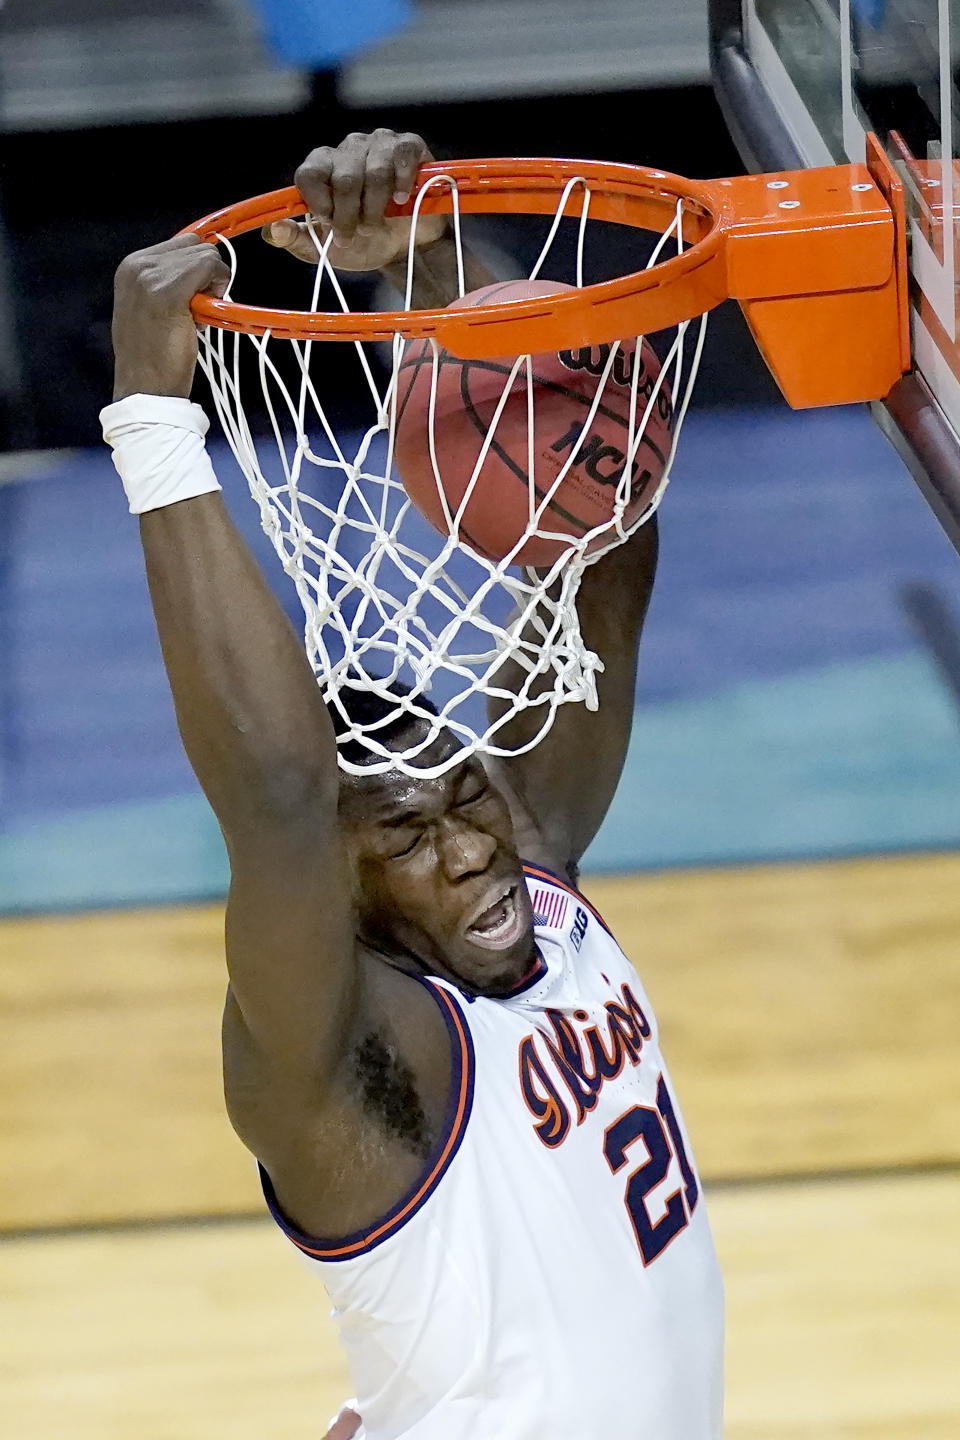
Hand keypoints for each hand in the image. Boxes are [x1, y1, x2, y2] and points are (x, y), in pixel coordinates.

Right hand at [111, 234, 229, 400]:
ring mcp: (151, 275)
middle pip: (195, 244)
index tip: (190, 298)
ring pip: (207, 254)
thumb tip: (200, 265)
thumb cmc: (153, 355)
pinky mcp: (169, 291)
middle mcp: (137, 264)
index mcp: (130, 265)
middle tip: (197, 309)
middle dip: (205, 274)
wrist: (144, 388)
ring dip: (213, 284)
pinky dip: (218, 286)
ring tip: (196, 316)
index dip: (196, 268)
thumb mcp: (150, 306)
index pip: (181, 242)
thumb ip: (167, 281)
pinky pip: (210, 267)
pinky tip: (204, 315)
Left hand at [264, 128, 447, 272]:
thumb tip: (272, 230)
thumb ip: (298, 240)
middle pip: (343, 177)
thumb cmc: (365, 243)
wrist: (407, 249)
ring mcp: (379, 144)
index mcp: (324, 167)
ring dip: (375, 207)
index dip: (319, 201)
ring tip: (378, 224)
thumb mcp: (326, 250)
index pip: (310, 172)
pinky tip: (400, 201)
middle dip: (350, 214)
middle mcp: (349, 149)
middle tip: (358, 234)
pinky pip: (402, 157)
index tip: (330, 222)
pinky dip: (401, 184)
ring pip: (374, 171)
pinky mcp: (409, 146)